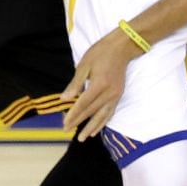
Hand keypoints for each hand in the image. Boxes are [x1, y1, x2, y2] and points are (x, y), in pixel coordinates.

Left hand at [60, 27, 139, 141]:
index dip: (72, 115)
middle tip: (66, 131)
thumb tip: (64, 98)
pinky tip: (97, 129)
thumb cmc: (100, 53)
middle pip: (91, 112)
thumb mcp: (84, 64)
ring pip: (102, 116)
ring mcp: (115, 95)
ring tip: (83, 138)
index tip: (64, 124)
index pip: (83, 104)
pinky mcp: (119, 96)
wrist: (122, 47)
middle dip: (78, 122)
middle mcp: (108, 93)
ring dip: (92, 128)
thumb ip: (75, 83)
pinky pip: (110, 113)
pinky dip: (103, 122)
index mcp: (99, 84)